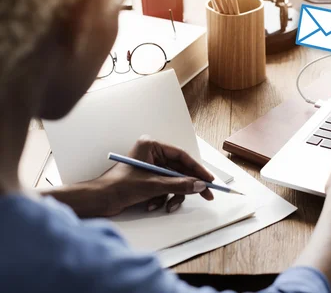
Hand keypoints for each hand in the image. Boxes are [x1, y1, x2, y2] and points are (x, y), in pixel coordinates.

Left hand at [91, 136, 214, 216]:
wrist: (98, 201)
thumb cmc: (118, 186)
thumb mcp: (153, 185)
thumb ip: (179, 185)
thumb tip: (200, 185)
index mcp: (151, 146)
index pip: (182, 156)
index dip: (197, 169)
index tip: (209, 180)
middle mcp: (152, 154)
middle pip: (180, 170)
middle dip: (188, 186)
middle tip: (206, 195)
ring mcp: (150, 168)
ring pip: (173, 182)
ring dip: (172, 195)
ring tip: (167, 206)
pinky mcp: (147, 180)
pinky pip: (164, 188)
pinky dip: (162, 199)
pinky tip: (152, 205)